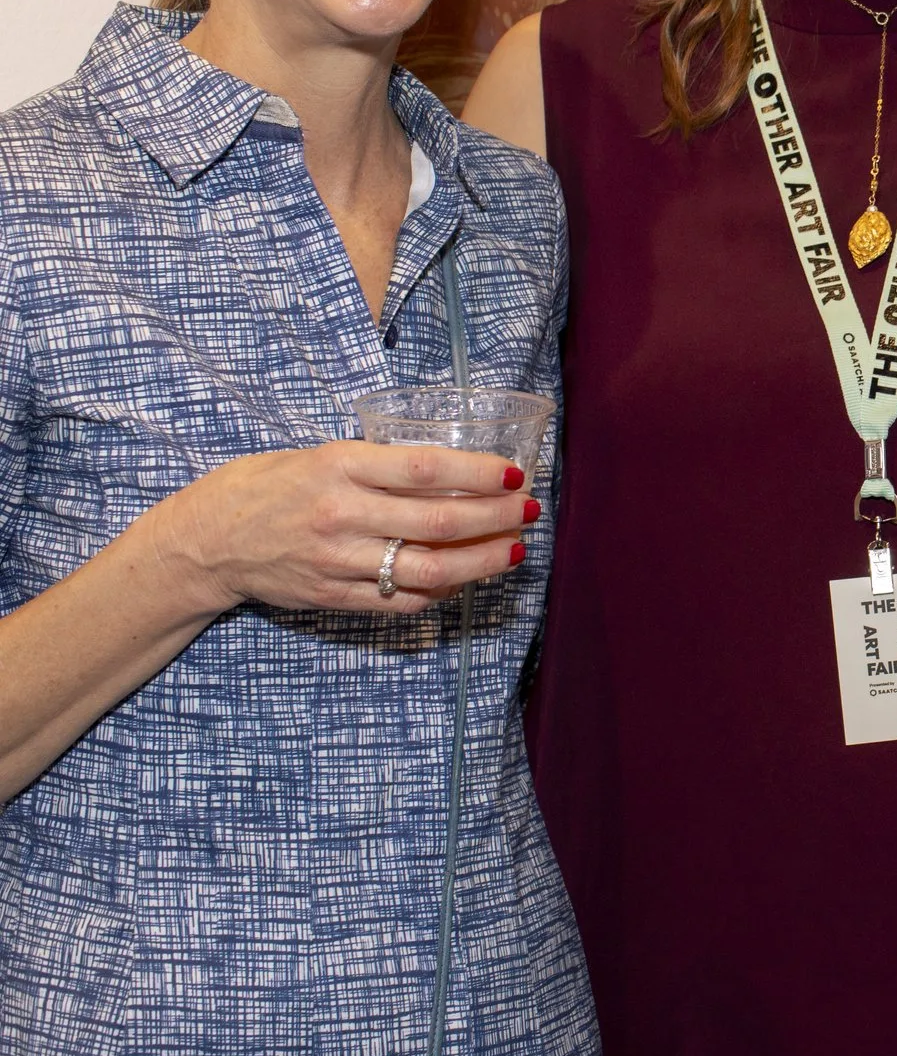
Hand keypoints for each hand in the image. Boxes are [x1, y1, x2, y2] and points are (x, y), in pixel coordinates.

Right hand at [147, 441, 534, 616]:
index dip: (479, 473)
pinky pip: (403, 600)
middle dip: (497, 517)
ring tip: (513, 549)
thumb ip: (379, 466)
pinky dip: (444, 590)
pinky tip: (468, 577)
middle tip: (530, 511)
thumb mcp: (321, 456)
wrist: (207, 540)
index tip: (516, 474)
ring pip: (429, 569)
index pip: (426, 469)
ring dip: (483, 561)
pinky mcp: (335, 597)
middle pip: (439, 521)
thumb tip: (453, 473)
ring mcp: (338, 561)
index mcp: (339, 466)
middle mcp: (341, 514)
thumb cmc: (268, 486)